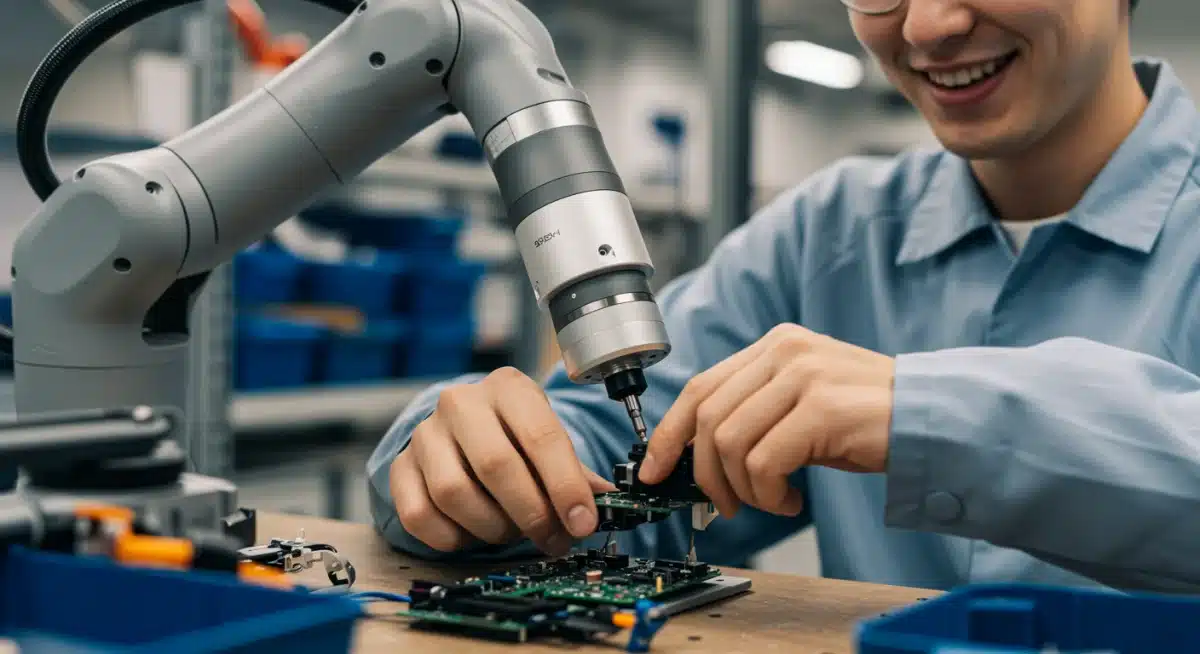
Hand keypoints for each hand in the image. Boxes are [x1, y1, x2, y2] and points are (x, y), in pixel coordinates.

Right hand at [389, 367, 615, 554]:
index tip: (582, 522)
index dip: (565, 485)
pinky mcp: (399, 466)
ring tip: (511, 531)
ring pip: (454, 493)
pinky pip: (419, 515)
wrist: (460, 428)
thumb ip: (576, 473)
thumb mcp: (548, 440)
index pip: (541, 435)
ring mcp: (425, 434)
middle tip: (552, 539)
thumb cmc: (515, 438)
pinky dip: (453, 537)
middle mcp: (461, 402)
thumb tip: (609, 504)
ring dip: (492, 527)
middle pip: (496, 465)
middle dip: (531, 513)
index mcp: (509, 388)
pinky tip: (473, 533)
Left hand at [638, 324, 893, 517]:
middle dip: (706, 474)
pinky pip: (763, 462)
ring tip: (772, 500)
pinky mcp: (822, 408)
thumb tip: (698, 458)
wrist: (934, 421)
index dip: (670, 433)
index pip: (699, 386)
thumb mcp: (801, 405)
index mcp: (775, 346)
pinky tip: (791, 498)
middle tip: (726, 505)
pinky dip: (768, 493)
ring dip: (743, 489)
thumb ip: (754, 413)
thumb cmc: (867, 422)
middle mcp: (785, 351)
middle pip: (708, 418)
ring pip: (730, 443)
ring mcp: (804, 376)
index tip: (655, 469)